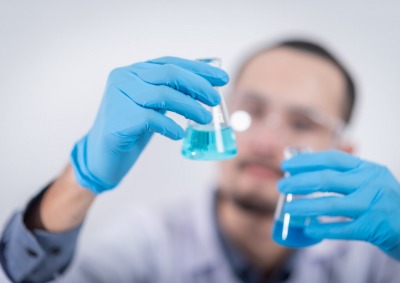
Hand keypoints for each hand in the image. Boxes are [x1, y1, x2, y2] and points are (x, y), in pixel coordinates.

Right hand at [71, 56, 228, 193]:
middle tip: (215, 99)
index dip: (198, 69)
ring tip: (205, 119)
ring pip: (162, 95)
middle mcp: (124, 78)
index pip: (170, 63)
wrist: (102, 155)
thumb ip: (171, 90)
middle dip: (197, 85)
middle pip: (168, 74)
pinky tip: (178, 134)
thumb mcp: (152, 104)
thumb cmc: (131, 128)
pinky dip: (170, 126)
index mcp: (133, 71)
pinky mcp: (118, 120)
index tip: (221, 77)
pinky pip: (151, 119)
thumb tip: (205, 81)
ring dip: (189, 106)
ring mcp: (118, 97)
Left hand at [278, 150, 399, 260]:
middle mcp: (370, 183)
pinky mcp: (373, 228)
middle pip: (326, 180)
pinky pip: (341, 229)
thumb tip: (308, 171)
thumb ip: (347, 175)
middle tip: (281, 186)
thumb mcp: (372, 180)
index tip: (287, 165)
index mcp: (368, 168)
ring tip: (287, 210)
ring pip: (330, 205)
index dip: (306, 161)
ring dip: (304, 207)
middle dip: (299, 182)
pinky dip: (323, 229)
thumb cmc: (386, 202)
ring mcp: (372, 206)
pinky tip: (308, 228)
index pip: (332, 159)